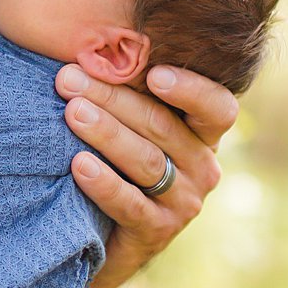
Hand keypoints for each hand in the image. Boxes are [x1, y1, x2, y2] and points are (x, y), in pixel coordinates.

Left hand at [55, 62, 237, 287]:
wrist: (104, 237)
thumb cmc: (114, 164)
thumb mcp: (129, 127)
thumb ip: (127, 92)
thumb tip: (87, 50)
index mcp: (202, 134)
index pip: (218, 107)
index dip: (191, 89)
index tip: (153, 72)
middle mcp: (203, 167)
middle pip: (162, 126)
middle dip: (112, 97)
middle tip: (68, 79)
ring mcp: (184, 203)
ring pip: (146, 161)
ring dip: (106, 133)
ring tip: (71, 112)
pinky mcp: (158, 232)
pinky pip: (131, 203)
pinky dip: (104, 182)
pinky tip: (78, 164)